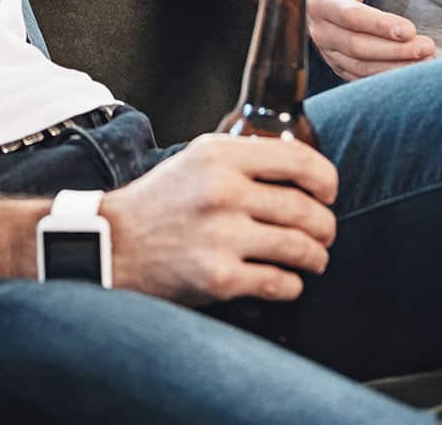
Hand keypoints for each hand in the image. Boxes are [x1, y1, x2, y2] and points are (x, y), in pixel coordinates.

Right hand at [102, 133, 336, 304]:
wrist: (114, 244)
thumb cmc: (160, 201)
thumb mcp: (196, 159)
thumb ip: (243, 159)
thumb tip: (303, 172)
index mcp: (220, 156)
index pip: (301, 161)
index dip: (327, 181)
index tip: (328, 194)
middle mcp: (223, 192)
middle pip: (306, 210)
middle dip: (325, 227)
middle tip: (324, 234)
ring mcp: (222, 237)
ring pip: (301, 248)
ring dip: (317, 257)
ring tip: (314, 259)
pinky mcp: (220, 277)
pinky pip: (281, 283)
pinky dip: (292, 285)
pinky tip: (285, 281)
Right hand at [305, 0, 433, 79]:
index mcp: (319, 0)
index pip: (349, 16)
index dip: (378, 24)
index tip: (409, 28)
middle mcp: (320, 29)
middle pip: (357, 46)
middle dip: (394, 50)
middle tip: (427, 46)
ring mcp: (327, 50)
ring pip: (360, 66)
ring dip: (394, 66)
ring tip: (426, 59)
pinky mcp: (338, 64)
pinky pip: (361, 77)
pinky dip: (385, 77)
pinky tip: (411, 72)